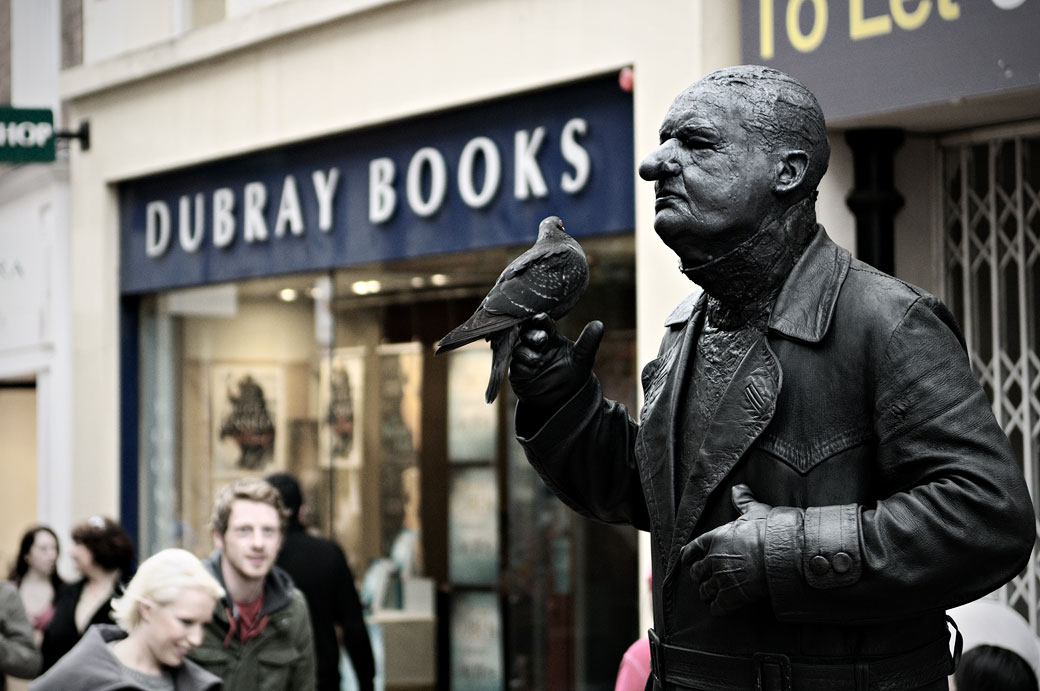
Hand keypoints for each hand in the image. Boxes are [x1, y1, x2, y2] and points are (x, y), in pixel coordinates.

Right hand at [509, 313, 602, 412]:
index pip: (543, 323)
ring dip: (527, 353)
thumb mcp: (582, 359)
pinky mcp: (518, 375)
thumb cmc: (572, 376)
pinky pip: (515, 368)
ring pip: (519, 350)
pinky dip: (523, 369)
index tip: (540, 319)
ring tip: (539, 361)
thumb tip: (599, 324)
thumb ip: (588, 342)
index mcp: (550, 337)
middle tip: (542, 340)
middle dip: (532, 335)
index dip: (540, 320)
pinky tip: (533, 372)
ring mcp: (525, 360)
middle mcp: (535, 346)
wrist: (563, 402)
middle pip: (527, 333)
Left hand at [681, 484, 770, 614]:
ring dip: (707, 593)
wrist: (782, 554)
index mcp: (714, 538)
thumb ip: (743, 501)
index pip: (692, 549)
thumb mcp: (754, 511)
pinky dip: (716, 608)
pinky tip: (719, 607)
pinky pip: (716, 606)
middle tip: (702, 579)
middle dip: (699, 576)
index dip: (688, 556)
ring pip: (704, 590)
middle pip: (696, 572)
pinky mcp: (731, 596)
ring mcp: (721, 578)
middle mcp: (713, 559)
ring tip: (710, 594)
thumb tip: (739, 488)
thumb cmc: (769, 531)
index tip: (687, 560)